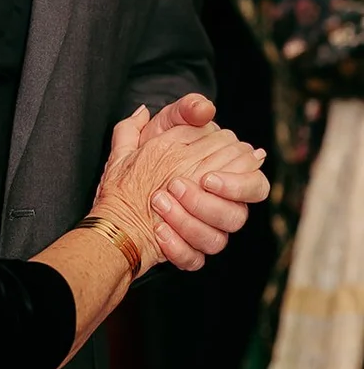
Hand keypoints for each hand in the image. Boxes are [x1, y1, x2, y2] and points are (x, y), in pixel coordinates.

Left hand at [96, 108, 264, 273]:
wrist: (114, 196)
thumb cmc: (142, 159)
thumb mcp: (157, 130)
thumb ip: (181, 113)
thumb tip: (205, 108)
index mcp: (222, 178)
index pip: (254, 183)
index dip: (236, 184)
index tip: (206, 177)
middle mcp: (219, 207)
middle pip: (238, 216)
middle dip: (207, 203)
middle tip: (174, 186)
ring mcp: (205, 232)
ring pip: (218, 241)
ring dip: (187, 222)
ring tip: (158, 202)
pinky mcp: (189, 253)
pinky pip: (195, 260)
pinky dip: (177, 248)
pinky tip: (159, 231)